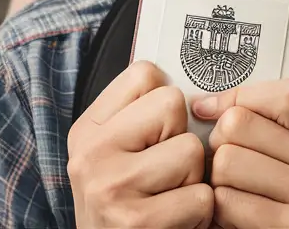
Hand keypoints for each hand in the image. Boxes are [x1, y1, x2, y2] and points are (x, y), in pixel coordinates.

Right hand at [67, 61, 214, 228]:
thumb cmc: (127, 211)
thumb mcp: (115, 158)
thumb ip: (138, 119)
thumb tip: (187, 83)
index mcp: (86, 131)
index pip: (145, 74)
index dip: (164, 105)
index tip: (156, 136)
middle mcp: (90, 154)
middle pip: (172, 105)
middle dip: (182, 140)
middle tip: (165, 174)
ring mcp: (111, 186)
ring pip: (192, 150)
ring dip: (194, 181)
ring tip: (170, 200)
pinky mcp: (137, 221)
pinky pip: (202, 196)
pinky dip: (200, 215)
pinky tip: (176, 223)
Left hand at [194, 79, 288, 228]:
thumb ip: (267, 125)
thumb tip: (202, 106)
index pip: (284, 95)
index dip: (240, 100)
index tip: (220, 117)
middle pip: (240, 123)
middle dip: (220, 144)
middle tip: (228, 165)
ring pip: (226, 161)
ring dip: (218, 180)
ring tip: (235, 192)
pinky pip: (226, 201)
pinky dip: (220, 209)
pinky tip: (237, 215)